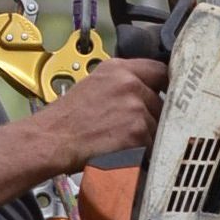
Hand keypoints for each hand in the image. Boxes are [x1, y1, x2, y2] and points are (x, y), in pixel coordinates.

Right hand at [35, 57, 167, 170]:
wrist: (53, 140)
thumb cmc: (68, 119)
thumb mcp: (95, 85)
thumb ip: (123, 83)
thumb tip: (147, 89)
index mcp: (118, 69)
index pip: (160, 70)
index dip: (164, 85)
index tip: (167, 94)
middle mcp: (129, 84)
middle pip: (162, 101)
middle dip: (152, 115)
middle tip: (129, 125)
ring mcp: (135, 107)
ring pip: (159, 124)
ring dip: (146, 134)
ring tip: (120, 137)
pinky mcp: (137, 131)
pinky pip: (153, 143)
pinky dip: (142, 149)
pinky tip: (121, 147)